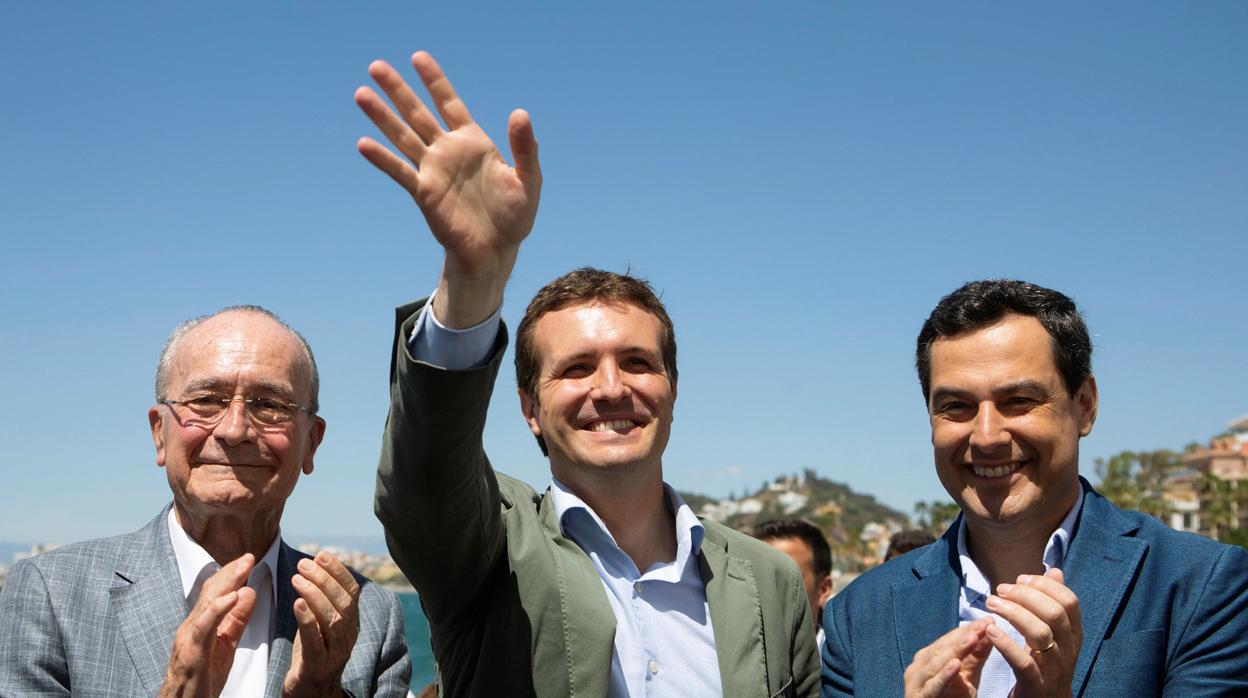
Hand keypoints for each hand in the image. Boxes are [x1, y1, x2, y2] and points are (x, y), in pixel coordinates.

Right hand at [159, 554, 256, 697]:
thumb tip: (248, 593)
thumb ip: (236, 620)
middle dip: (230, 573)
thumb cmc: (201, 680)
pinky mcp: (191, 653)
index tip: (248, 560)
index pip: (214, 593)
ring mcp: (188, 639)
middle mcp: (190, 627)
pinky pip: (203, 628)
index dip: (230, 575)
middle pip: (210, 593)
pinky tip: (233, 596)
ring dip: (226, 584)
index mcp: (200, 625)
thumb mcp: (226, 645)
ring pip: (206, 605)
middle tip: (249, 556)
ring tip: (243, 568)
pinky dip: (218, 610)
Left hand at [282, 552, 360, 697]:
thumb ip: (321, 601)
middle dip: (324, 579)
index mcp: (350, 623)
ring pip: (333, 619)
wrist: (310, 693)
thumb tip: (315, 567)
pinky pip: (316, 642)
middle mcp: (348, 636)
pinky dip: (308, 620)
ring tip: (297, 578)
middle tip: (304, 564)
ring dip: (315, 595)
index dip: (338, 571)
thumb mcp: (320, 623)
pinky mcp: (318, 667)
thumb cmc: (312, 653)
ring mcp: (335, 653)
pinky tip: (297, 603)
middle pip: (343, 603)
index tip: (321, 555)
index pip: (351, 592)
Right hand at [355, 51, 541, 327]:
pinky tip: (364, 144)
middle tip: (376, 65)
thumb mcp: (529, 179)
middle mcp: (448, 151)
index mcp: (473, 142)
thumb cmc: (515, 216)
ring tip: (361, 93)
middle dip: (399, 90)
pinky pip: (401, 172)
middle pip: (418, 113)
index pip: (449, 103)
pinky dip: (383, 159)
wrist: (497, 251)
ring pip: (403, 137)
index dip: (434, 81)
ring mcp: (434, 171)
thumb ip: (525, 147)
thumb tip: (520, 112)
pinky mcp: (425, 193)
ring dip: (382, 117)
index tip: (417, 57)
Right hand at [904, 618, 993, 697]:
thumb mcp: (969, 676)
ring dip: (955, 650)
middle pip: (942, 648)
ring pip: (936, 663)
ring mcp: (916, 682)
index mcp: (928, 657)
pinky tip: (956, 665)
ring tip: (972, 638)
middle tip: (983, 625)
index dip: (968, 630)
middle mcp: (918, 666)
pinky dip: (944, 675)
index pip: (949, 640)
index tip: (989, 620)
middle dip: (964, 636)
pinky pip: (933, 686)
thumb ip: (977, 654)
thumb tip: (990, 627)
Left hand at [985, 567, 1080, 697]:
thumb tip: (1055, 571)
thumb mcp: (1053, 634)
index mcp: (1074, 635)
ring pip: (1041, 634)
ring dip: (1013, 613)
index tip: (1020, 579)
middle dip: (1025, 595)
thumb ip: (1052, 603)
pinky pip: (1024, 662)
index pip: (1069, 601)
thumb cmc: (1045, 663)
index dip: (1045, 585)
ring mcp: (1054, 669)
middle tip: (1000, 590)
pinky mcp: (1036, 686)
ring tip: (991, 604)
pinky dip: (1006, 644)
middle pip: (1054, 614)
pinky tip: (990, 631)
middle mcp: (1069, 651)